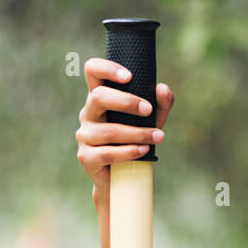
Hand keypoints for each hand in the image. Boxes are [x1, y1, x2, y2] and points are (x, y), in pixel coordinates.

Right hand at [76, 59, 174, 194]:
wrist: (124, 178)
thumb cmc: (136, 140)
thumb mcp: (152, 120)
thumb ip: (161, 103)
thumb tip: (163, 89)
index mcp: (100, 98)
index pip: (93, 72)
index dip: (106, 68)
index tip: (129, 76)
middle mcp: (89, 113)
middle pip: (98, 97)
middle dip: (126, 102)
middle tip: (148, 110)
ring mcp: (84, 135)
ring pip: (110, 131)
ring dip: (138, 133)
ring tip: (158, 137)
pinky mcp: (86, 157)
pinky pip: (108, 153)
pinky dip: (130, 151)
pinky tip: (144, 150)